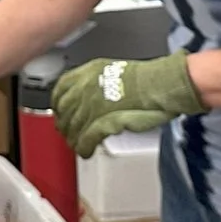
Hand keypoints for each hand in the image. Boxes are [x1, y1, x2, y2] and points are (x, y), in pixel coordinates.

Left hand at [50, 53, 202, 158]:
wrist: (162, 84)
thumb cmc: (148, 78)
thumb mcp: (115, 71)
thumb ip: (98, 83)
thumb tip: (93, 95)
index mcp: (89, 72)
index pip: (61, 89)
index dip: (58, 104)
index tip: (60, 111)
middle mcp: (86, 88)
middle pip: (64, 111)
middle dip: (65, 125)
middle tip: (68, 132)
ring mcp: (92, 106)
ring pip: (73, 128)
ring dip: (74, 139)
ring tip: (77, 145)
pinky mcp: (102, 123)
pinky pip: (86, 139)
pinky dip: (84, 147)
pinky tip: (86, 151)